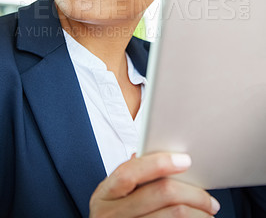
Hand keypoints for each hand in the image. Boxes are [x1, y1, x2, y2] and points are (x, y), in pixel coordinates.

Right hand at [89, 152, 219, 216]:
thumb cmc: (114, 215)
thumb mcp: (114, 195)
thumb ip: (133, 175)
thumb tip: (158, 154)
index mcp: (105, 193)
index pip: (131, 172)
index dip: (159, 163)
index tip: (186, 160)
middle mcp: (110, 214)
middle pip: (160, 193)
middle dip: (193, 194)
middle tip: (210, 201)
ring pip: (173, 215)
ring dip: (198, 214)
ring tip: (208, 214)